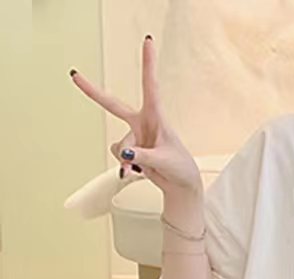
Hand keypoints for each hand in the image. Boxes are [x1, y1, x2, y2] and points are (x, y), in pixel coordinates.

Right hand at [70, 35, 202, 196]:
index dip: (148, 63)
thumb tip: (124, 152)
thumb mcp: (164, 160)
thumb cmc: (180, 167)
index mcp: (156, 117)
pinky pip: (118, 154)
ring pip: (119, 144)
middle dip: (93, 92)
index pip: (151, 86)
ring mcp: (135, 136)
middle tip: (74, 76)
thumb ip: (143, 156)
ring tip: (141, 166)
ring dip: (126, 157)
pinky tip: (135, 169)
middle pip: (113, 105)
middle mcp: (142, 123)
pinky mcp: (130, 149)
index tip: (147, 41)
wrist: (180, 183)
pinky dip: (124, 164)